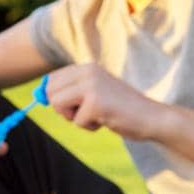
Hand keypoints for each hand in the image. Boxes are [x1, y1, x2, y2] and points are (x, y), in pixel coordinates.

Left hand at [46, 63, 166, 139]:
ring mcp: (91, 86)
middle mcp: (87, 72)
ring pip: (57, 104)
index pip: (51, 79)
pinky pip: (76, 120)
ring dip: (73, 117)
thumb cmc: (122, 109)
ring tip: (96, 116)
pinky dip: (89, 126)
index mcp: (87, 67)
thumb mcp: (95, 92)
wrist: (154, 118)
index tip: (67, 106)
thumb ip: (71, 90)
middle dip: (61, 108)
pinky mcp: (96, 103)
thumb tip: (39, 94)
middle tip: (82, 113)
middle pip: (49, 91)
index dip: (54, 96)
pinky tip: (107, 121)